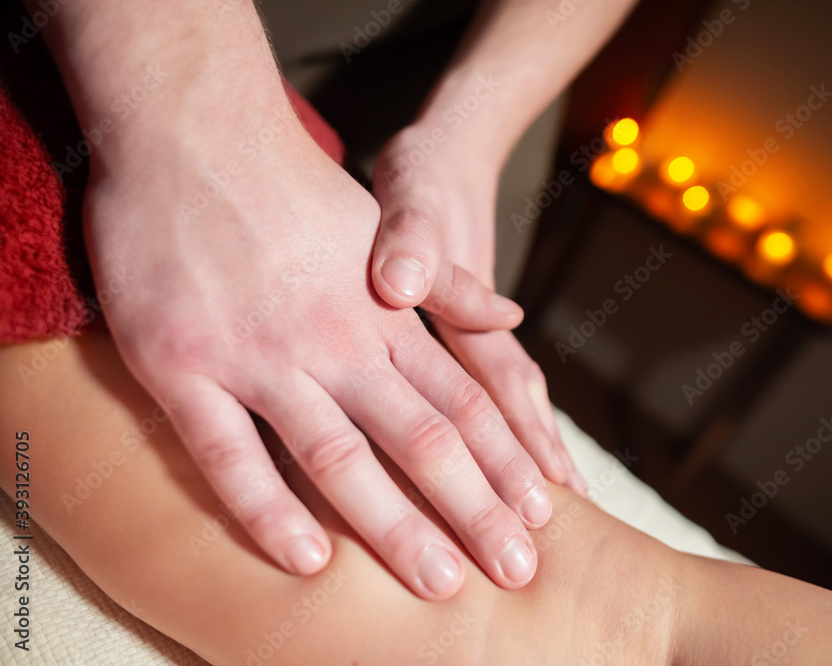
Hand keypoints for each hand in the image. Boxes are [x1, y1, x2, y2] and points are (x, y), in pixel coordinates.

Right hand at [84, 93, 552, 598]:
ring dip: (395, 525)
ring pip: (340, 458)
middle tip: (518, 570)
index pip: (465, 398)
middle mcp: (335, 340)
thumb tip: (512, 314)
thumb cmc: (291, 184)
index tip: (544, 511)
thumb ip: (448, 283)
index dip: (507, 458)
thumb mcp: (387, 224)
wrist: (192, 127)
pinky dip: (266, 512)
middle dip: (475, 508)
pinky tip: (307, 561)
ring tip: (442, 584)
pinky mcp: (183, 365)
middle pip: (424, 438)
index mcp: (385, 313)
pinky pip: (228, 455)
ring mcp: (260, 355)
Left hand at [370, 128, 587, 495]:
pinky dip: (517, 423)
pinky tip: (520, 449)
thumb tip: (400, 287)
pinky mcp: (472, 330)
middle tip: (562, 525)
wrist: (452, 148)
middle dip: (538, 465)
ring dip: (537, 449)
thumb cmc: (425, 177)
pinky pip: (499, 386)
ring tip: (563, 500)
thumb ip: (408, 241)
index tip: (544, 500)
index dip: (520, 445)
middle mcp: (485, 329)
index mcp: (472, 310)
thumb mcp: (411, 198)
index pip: (501, 388)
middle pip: (520, 406)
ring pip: (517, 401)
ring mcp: (483, 332)